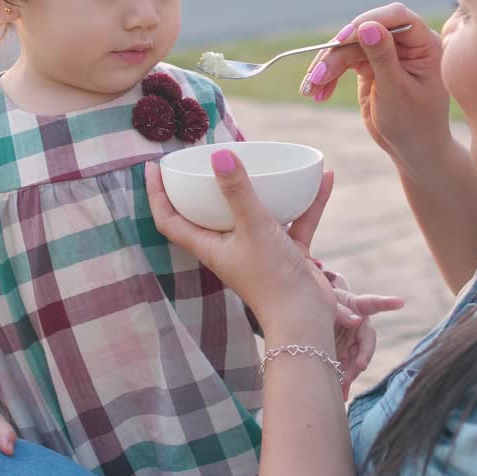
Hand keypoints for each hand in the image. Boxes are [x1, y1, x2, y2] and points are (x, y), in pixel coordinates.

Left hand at [146, 154, 338, 335]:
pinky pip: (295, 219)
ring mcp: (259, 249)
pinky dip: (307, 202)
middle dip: (205, 184)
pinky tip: (323, 179)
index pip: (170, 219)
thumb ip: (238, 191)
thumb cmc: (272, 280)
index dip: (157, 194)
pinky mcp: (287, 252)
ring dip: (261, 188)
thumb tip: (219, 155)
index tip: (153, 167)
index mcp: (209, 246)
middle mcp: (230, 247)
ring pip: (255, 211)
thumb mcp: (253, 228)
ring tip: (265, 159)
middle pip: (209, 212)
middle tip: (206, 155)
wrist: (306, 320)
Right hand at [304, 3, 452, 172]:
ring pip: (348, 47)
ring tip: (310, 90)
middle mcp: (405, 43)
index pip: (396, 16)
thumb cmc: (414, 123)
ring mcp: (385, 53)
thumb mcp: (397, 91)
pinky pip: (342, 61)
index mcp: (424, 44)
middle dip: (336, 53)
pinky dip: (328, 76)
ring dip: (326, 67)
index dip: (368, 21)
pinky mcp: (369, 65)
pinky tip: (317, 92)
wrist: (412, 150)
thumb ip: (383, 57)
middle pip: (364, 31)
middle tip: (316, 76)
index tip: (343, 39)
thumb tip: (367, 27)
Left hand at [329, 276, 403, 399]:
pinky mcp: (342, 356)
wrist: (312, 313)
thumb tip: (356, 321)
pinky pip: (345, 370)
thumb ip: (341, 311)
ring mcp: (351, 343)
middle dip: (362, 356)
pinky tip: (342, 395)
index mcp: (358, 307)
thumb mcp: (329, 303)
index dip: (387, 302)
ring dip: (351, 374)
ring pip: (355, 361)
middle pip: (366, 344)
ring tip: (344, 386)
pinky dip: (343, 382)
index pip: (374, 303)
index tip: (399, 301)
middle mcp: (359, 327)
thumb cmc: (324, 303)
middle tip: (358, 367)